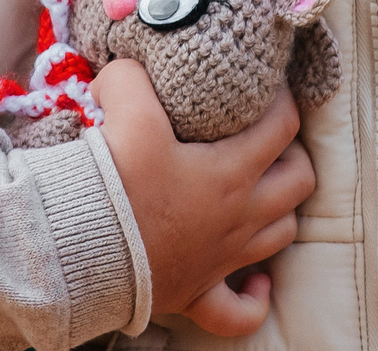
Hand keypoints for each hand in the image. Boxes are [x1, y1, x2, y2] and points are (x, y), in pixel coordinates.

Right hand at [92, 60, 314, 334]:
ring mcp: (221, 259)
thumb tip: (131, 64)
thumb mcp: (125, 111)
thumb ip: (133, 77)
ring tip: (263, 192)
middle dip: (293, 154)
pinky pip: (238, 312)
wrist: (78, 251)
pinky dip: (253, 299)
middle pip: (298, 181)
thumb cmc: (112, 183)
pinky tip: (256, 283)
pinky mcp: (195, 294)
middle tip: (270, 137)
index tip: (269, 86)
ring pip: (280, 235)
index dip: (284, 99)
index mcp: (231, 171)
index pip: (283, 125)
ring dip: (280, 211)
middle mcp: (238, 216)